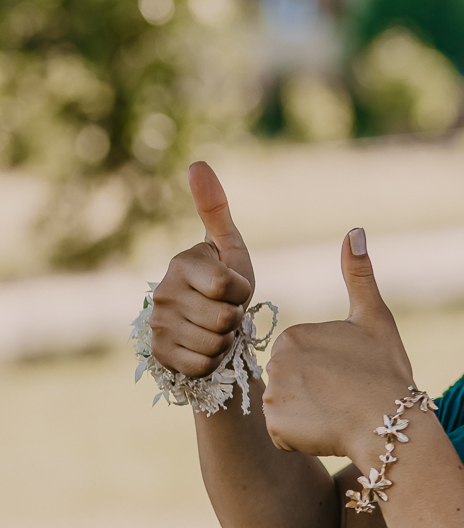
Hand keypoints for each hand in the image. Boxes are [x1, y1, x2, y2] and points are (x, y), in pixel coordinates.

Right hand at [146, 162, 258, 377]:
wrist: (209, 325)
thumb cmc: (226, 281)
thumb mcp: (229, 247)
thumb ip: (215, 209)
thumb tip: (197, 164)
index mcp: (181, 263)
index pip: (228, 286)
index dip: (243, 291)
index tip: (234, 287)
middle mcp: (162, 293)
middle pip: (224, 317)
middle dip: (235, 317)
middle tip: (226, 310)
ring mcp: (157, 325)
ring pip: (215, 343)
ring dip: (226, 339)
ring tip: (216, 327)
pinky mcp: (159, 354)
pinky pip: (203, 364)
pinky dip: (213, 360)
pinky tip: (204, 346)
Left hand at [262, 229, 417, 459]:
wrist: (391, 422)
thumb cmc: (386, 370)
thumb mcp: (375, 319)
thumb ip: (359, 276)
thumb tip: (354, 231)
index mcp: (296, 335)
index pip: (305, 356)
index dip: (329, 368)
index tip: (351, 374)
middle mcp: (276, 362)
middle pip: (292, 380)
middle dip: (315, 391)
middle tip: (346, 396)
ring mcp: (273, 395)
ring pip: (287, 407)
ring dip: (308, 414)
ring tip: (337, 414)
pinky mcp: (274, 427)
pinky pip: (282, 432)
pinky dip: (301, 436)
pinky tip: (326, 431)